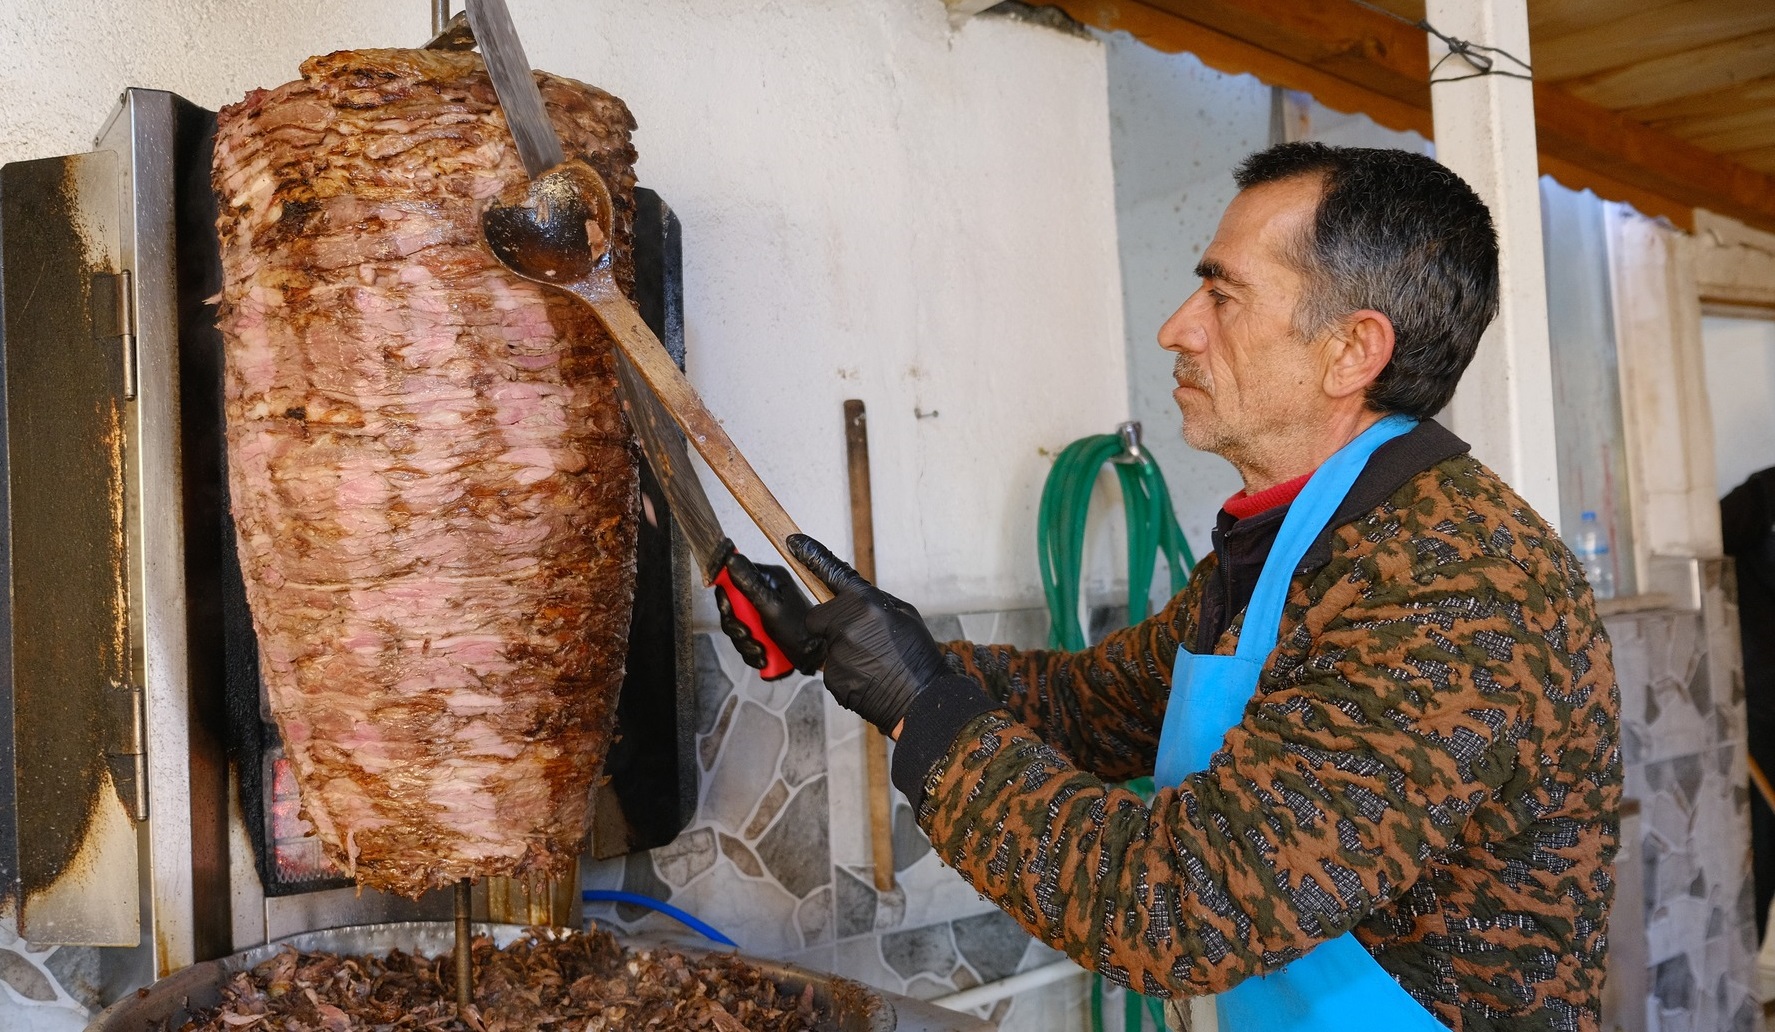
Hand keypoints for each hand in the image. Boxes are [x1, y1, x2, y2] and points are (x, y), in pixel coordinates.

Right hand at [714, 552, 824, 678]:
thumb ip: (749, 584)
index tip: (729, 609)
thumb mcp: (772, 607)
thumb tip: (732, 558)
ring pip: (738, 626)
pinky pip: (746, 640)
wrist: (817, 658)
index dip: (726, 596)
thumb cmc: (803, 630)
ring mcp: (764, 613)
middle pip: (732, 607)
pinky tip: (763, 656)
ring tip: (761, 649)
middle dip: (737, 626)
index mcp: (769, 580)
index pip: (733, 579)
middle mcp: (765, 593)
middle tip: (748, 634)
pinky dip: (751, 652)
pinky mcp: (764, 630)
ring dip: (745, 643)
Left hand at [789, 534, 948, 734]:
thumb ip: (874, 602)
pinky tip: (868, 679)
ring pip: (827, 646)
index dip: (811, 556)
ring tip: (872, 664)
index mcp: (866, 604)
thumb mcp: (904, 615)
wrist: (922, 701)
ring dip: (843, 652)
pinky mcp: (833, 679)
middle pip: (818, 617)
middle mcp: (847, 626)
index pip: (832, 573)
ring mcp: (837, 654)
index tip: (793, 543)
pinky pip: (832, 670)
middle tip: (857, 639)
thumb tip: (854, 598)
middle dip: (830, 625)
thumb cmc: (918, 657)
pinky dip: (846, 674)